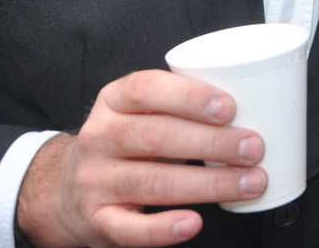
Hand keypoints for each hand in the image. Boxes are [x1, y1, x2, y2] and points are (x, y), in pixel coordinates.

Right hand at [15, 70, 266, 247]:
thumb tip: (251, 108)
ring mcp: (95, 181)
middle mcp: (99, 138)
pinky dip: (164, 228)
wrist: (65, 190)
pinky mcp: (97, 220)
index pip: (147, 89)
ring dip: (208, 184)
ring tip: (249, 183)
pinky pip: (130, 228)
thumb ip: (179, 106)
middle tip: (254, 147)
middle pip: (156, 137)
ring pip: (152, 182)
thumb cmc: (123, 144)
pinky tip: (194, 223)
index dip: (189, 97)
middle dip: (212, 143)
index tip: (229, 107)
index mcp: (114, 102)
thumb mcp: (139, 113)